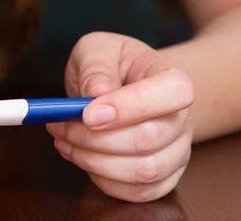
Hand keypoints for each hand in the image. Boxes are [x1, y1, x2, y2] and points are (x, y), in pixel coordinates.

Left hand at [47, 32, 193, 202]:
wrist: (125, 85)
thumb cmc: (112, 65)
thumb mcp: (97, 48)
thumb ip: (96, 65)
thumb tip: (96, 93)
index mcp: (173, 80)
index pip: (172, 94)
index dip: (130, 107)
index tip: (87, 114)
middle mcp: (182, 119)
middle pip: (149, 140)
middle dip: (94, 138)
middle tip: (59, 125)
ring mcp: (176, 152)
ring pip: (143, 172)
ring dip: (93, 160)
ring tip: (64, 140)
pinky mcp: (162, 178)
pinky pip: (138, 193)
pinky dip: (102, 179)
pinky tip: (81, 157)